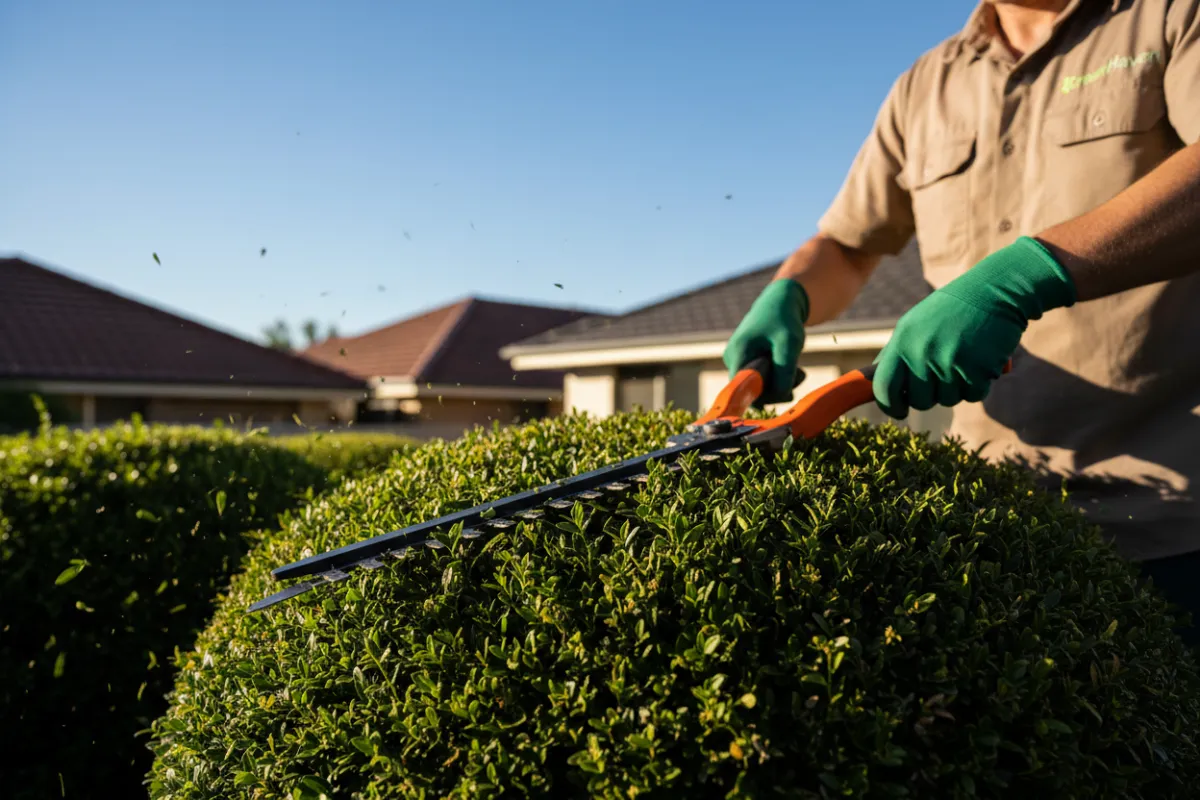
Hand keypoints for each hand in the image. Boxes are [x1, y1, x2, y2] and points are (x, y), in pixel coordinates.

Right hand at [723, 278, 808, 404]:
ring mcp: (737, 360)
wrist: (781, 301)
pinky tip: (791, 367)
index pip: (743, 390)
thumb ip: (784, 372)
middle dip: (777, 388)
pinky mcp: (746, 362)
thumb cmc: (784, 319)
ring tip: (799, 370)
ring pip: (758, 386)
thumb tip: (781, 396)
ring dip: (781, 383)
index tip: (787, 390)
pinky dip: (778, 377)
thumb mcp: (789, 344)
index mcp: (737, 353)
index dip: (765, 396)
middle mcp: (731, 359)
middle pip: (751, 390)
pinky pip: (761, 379)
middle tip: (800, 375)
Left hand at [872, 236, 1076, 418]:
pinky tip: (982, 362)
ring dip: (958, 388)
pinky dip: (980, 384)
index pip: (884, 387)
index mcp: (902, 341)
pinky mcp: (976, 370)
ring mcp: (948, 362)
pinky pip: (974, 395)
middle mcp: (921, 353)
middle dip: (932, 395)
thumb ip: (898, 353)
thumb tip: (876, 381)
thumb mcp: (916, 323)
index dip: (890, 405)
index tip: (898, 411)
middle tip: (943, 377)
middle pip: (919, 400)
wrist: (997, 290)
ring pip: (948, 400)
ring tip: (964, 360)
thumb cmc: (954, 308)